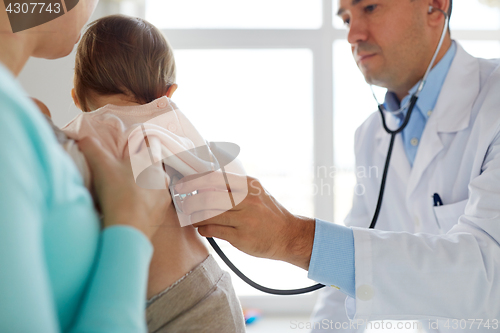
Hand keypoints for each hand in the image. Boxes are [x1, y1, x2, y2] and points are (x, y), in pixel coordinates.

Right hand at [78, 137, 170, 239]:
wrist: (128, 226)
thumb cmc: (116, 190)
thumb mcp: (100, 164)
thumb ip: (92, 146)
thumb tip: (85, 138)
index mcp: (150, 160)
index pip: (152, 143)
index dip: (143, 142)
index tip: (134, 147)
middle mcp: (161, 175)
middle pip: (152, 166)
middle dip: (141, 168)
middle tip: (124, 174)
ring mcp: (164, 194)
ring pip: (154, 185)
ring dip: (144, 187)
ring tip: (127, 193)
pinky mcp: (162, 212)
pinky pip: (154, 203)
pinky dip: (145, 204)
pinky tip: (132, 208)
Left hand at [176, 172, 315, 269]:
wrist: (289, 236)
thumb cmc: (268, 214)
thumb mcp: (256, 193)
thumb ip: (234, 187)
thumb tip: (203, 183)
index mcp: (249, 184)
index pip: (214, 177)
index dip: (194, 180)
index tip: (183, 184)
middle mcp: (247, 199)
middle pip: (207, 196)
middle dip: (190, 201)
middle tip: (185, 204)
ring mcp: (244, 219)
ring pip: (208, 214)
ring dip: (195, 216)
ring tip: (194, 218)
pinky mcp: (241, 237)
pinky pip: (213, 230)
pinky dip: (203, 229)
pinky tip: (204, 229)